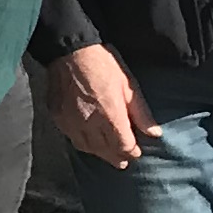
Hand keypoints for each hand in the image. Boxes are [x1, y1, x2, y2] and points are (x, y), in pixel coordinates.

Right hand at [42, 44, 158, 169]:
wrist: (70, 52)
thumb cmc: (104, 64)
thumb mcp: (129, 85)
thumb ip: (141, 112)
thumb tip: (154, 133)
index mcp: (111, 116)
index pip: (124, 147)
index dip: (132, 151)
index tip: (136, 151)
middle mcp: (90, 124)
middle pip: (105, 151)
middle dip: (117, 157)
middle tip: (124, 160)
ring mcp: (71, 122)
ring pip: (87, 148)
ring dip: (99, 153)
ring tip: (107, 153)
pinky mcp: (58, 117)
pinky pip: (72, 137)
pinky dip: (82, 142)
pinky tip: (88, 140)